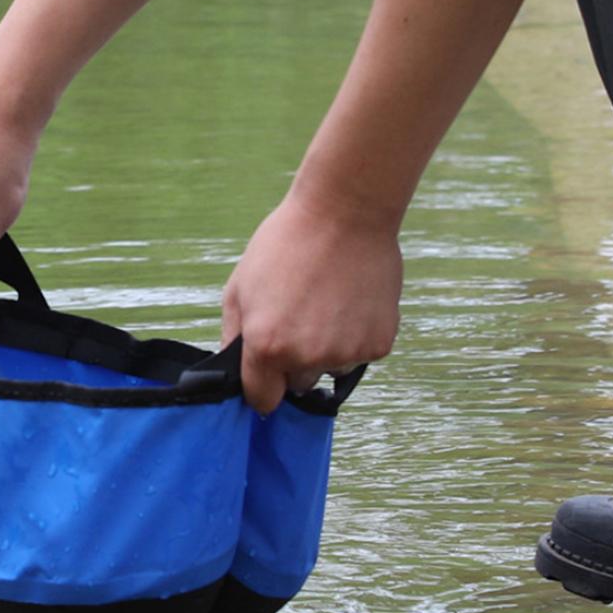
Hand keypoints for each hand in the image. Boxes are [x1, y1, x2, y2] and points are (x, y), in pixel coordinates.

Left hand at [222, 192, 402, 413]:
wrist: (345, 212)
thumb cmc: (286, 244)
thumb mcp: (239, 287)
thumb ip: (233, 337)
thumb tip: (234, 368)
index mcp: (268, 348)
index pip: (263, 400)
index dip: (262, 386)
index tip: (266, 372)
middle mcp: (307, 358)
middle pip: (298, 384)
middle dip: (294, 362)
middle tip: (299, 317)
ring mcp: (346, 353)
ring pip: (330, 368)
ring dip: (327, 349)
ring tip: (326, 303)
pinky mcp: (378, 344)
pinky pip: (360, 354)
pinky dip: (355, 336)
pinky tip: (349, 301)